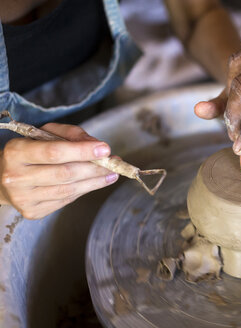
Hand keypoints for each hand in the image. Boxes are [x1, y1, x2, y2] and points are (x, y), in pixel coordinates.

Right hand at [0, 123, 117, 218]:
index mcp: (16, 152)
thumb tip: (97, 146)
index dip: (82, 151)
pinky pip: (66, 200)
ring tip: (112, 174)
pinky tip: (96, 182)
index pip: (54, 152)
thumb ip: (71, 135)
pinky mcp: (32, 212)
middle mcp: (16, 177)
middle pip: (65, 174)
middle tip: (115, 163)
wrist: (1, 179)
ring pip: (68, 190)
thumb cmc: (29, 152)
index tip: (105, 149)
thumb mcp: (44, 133)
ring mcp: (23, 198)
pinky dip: (84, 190)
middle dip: (95, 168)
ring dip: (95, 182)